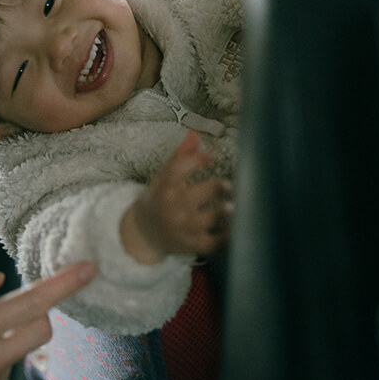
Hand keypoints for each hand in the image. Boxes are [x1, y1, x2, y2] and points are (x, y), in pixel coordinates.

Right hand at [122, 131, 231, 263]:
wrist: (143, 233)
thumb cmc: (159, 200)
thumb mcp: (164, 177)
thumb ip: (181, 156)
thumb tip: (195, 134)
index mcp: (164, 188)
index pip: (179, 168)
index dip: (198, 160)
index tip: (211, 159)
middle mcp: (171, 208)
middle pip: (196, 194)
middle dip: (216, 188)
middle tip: (227, 185)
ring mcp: (182, 228)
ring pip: (205, 220)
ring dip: (222, 212)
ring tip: (231, 205)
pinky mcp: (192, 245)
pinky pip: (212, 243)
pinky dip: (226, 236)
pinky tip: (235, 226)